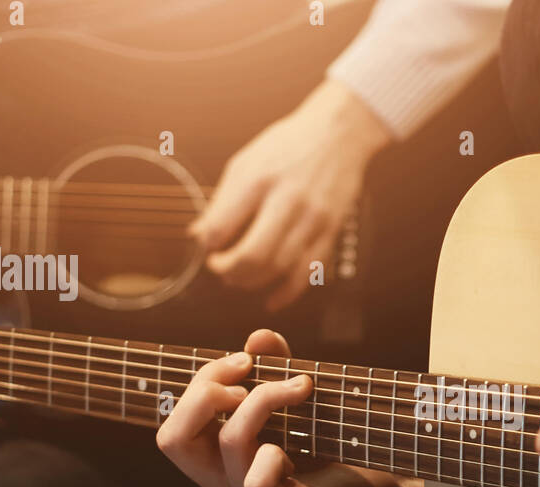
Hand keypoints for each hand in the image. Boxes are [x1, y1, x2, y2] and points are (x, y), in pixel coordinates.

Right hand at [156, 329, 421, 486]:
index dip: (201, 382)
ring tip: (301, 387)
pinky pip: (258, 481)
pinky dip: (275, 453)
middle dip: (206, 391)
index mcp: (214, 461)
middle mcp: (222, 484)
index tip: (245, 360)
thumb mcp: (297, 400)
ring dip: (264, 398)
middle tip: (249, 376)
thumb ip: (275, 368)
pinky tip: (297, 451)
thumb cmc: (331, 446)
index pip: (174, 425)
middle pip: (172, 439)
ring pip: (230, 441)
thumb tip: (259, 337)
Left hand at [189, 80, 391, 309]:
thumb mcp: (246, 162)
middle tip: (220, 268)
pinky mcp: (330, 232)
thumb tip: (201, 235)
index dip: (207, 245)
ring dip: (253, 282)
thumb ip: (223, 200)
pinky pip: (307, 273)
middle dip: (229, 270)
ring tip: (240, 278)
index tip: (207, 246)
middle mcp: (288, 200)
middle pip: (253, 255)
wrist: (338, 134)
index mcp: (259, 179)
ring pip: (279, 269)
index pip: (222, 226)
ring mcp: (313, 219)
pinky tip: (272, 299)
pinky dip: (287, 293)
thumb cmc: (289, 146)